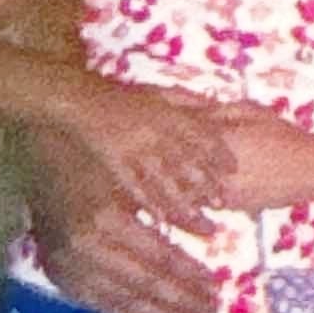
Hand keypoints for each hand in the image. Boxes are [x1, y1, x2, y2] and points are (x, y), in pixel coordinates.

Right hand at [17, 120, 219, 312]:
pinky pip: (100, 305)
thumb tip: (212, 227)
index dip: (189, 275)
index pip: (158, 258)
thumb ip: (172, 198)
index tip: (216, 288)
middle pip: (143, 284)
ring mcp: (69, 265)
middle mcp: (85, 249)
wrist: (40, 143)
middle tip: (211, 312)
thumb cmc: (99, 145)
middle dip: (180, 301)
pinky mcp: (60, 274)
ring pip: (122, 301)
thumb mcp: (139, 164)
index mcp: (106, 219)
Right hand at [69, 83, 239, 228]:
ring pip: (163, 179)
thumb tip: (217, 105)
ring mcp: (134, 149)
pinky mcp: (114, 165)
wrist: (81, 101)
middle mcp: (154, 132)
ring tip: (200, 220)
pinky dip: (150, 204)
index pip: (199, 133)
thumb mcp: (157, 92)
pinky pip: (135, 188)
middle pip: (185, 160)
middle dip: (205, 183)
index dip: (217, 151)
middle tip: (222, 203)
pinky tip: (162, 220)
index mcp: (167, 114)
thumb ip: (185, 100)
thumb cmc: (122, 99)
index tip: (233, 167)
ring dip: (183, 201)